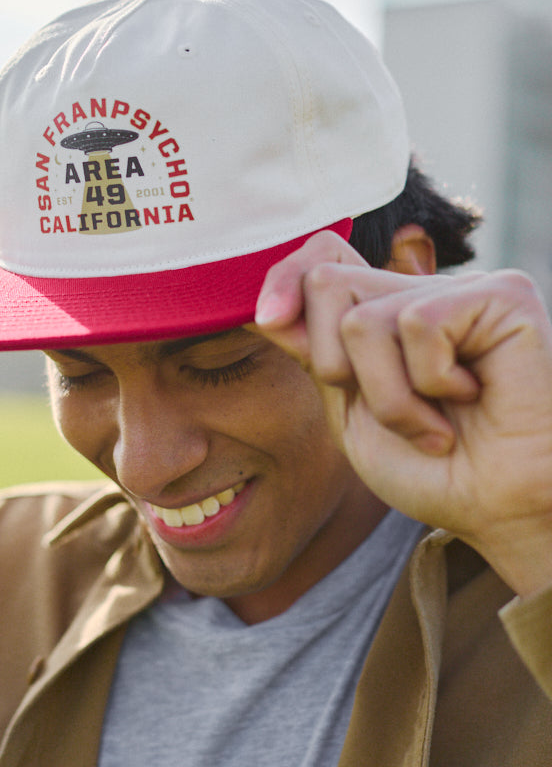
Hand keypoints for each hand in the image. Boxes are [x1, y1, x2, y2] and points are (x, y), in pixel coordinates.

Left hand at [255, 232, 551, 595]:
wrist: (497, 512)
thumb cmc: (433, 471)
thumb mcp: (350, 409)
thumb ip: (315, 352)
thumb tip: (264, 307)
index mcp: (387, 310)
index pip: (322, 254)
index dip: (284, 277)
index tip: (268, 319)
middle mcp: (424, 289)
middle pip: (326, 281)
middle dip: (335, 365)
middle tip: (392, 413)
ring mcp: (465, 288)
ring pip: (362, 319)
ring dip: (387, 396)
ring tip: (433, 424)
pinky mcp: (503, 295)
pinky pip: (416, 324)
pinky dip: (428, 384)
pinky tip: (470, 399)